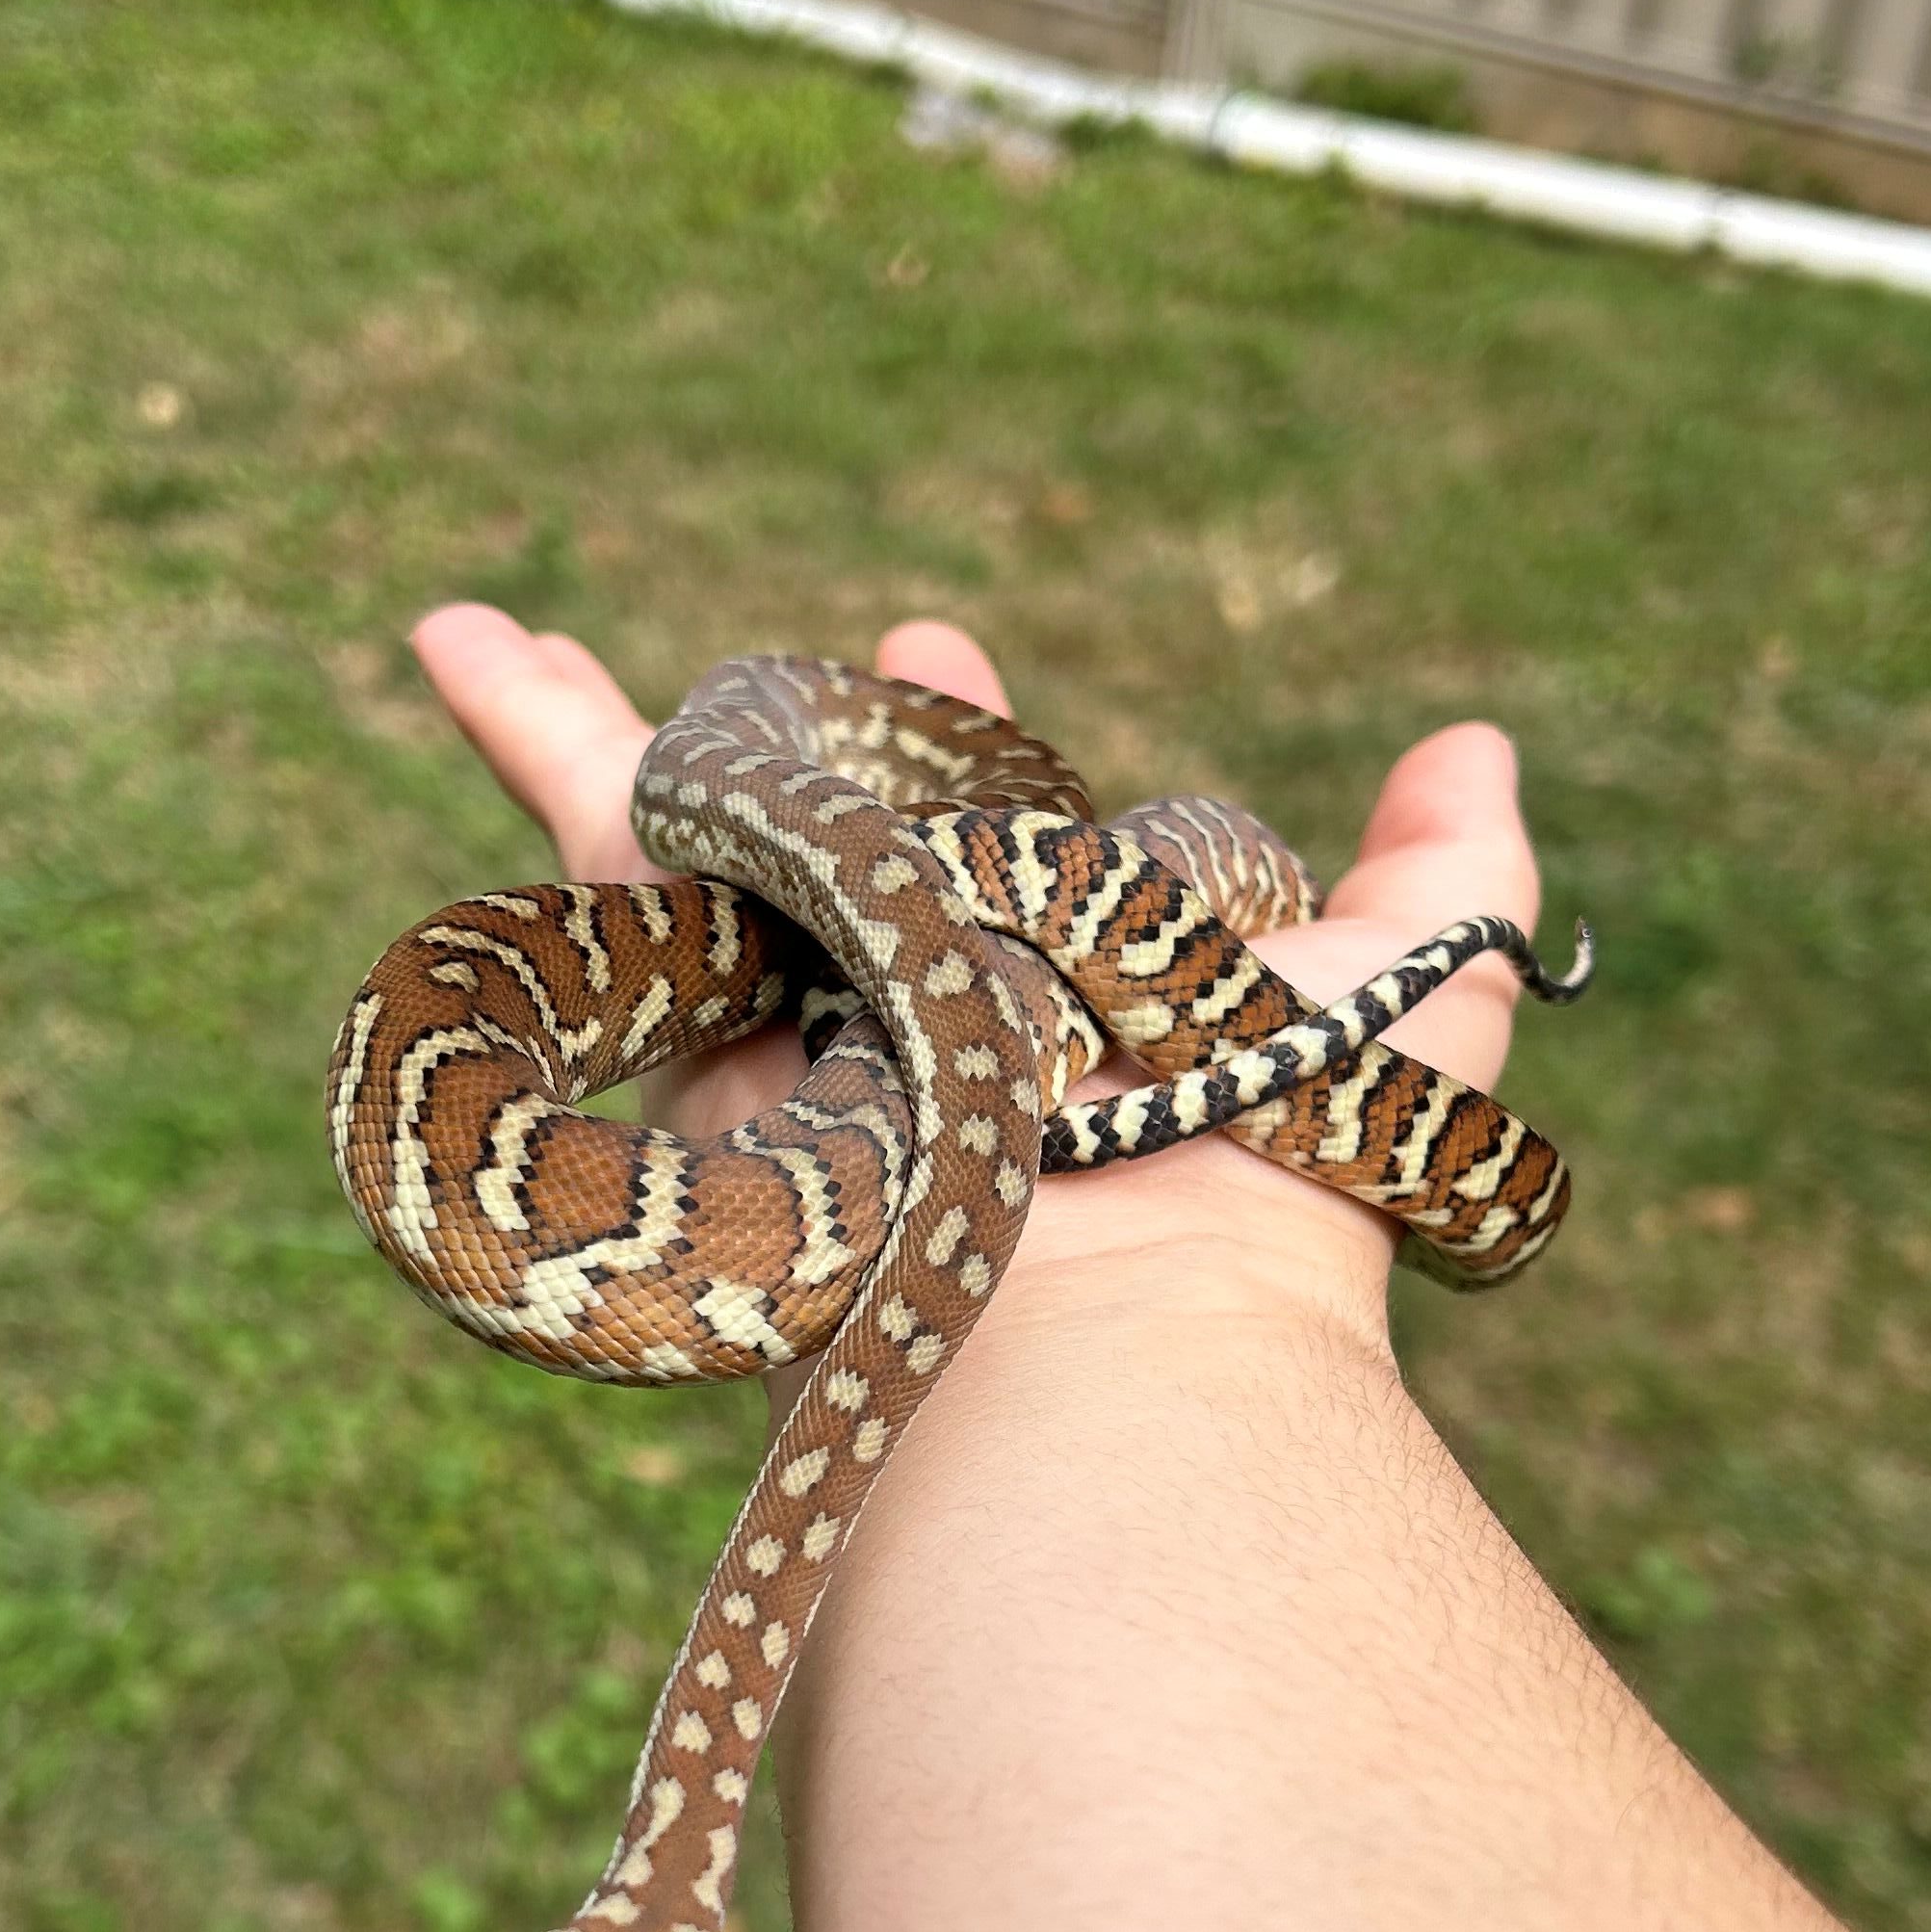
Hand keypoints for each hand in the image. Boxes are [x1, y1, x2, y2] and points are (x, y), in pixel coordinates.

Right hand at [406, 602, 1549, 1348]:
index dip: (955, 738)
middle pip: (804, 845)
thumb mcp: (1409, 996)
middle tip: (734, 657)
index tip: (934, 647)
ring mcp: (785, 1018)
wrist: (1128, 1303)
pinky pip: (595, 870)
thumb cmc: (1276, 1166)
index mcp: (1037, 991)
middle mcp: (898, 1011)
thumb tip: (1478, 743)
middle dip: (763, 737)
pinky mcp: (694, 1021)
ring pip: (665, 842)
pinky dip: (520, 743)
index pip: (972, 849)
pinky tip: (452, 638)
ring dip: (573, 722)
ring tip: (467, 628)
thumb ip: (1449, 875)